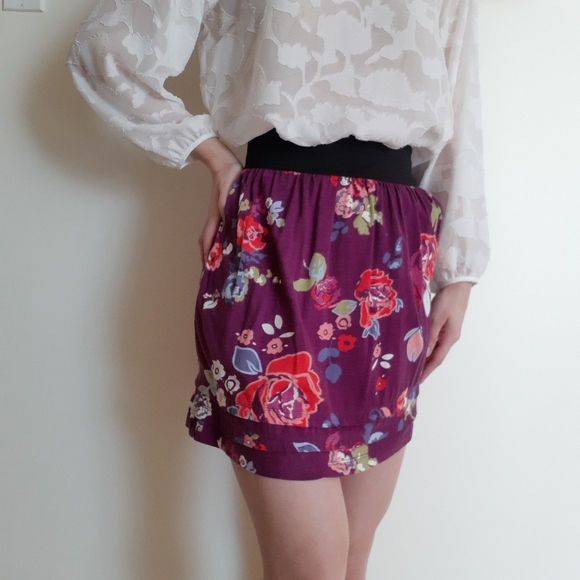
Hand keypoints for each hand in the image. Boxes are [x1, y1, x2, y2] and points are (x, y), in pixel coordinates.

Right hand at [192, 137, 241, 264]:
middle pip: (208, 241)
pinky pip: (223, 229)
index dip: (206, 256)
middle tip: (213, 270)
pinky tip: (231, 243)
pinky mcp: (226, 211)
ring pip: (216, 236)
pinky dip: (225, 238)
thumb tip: (231, 235)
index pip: (207, 242)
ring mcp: (219, 215)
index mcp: (214, 219)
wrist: (227, 167)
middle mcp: (215, 219)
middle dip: (209, 256)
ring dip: (217, 248)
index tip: (207, 270)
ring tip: (221, 261)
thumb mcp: (230, 201)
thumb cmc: (229, 183)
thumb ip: (230, 217)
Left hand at [420, 281, 473, 382]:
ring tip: (410, 365)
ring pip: (433, 348)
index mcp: (450, 338)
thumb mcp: (437, 317)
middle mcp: (449, 337)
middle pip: (435, 356)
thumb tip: (423, 354)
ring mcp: (447, 331)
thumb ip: (430, 335)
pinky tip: (415, 347)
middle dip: (424, 367)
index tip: (417, 382)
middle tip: (410, 376)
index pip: (436, 360)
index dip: (426, 371)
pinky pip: (432, 339)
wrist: (457, 283)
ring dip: (423, 357)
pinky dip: (424, 346)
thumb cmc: (448, 299)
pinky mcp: (443, 324)